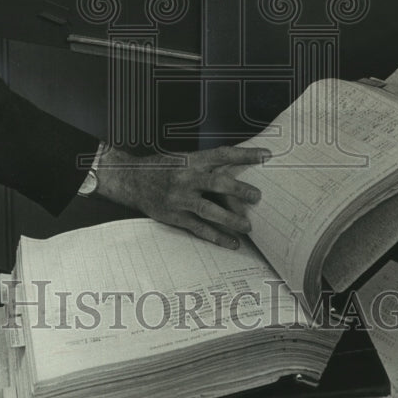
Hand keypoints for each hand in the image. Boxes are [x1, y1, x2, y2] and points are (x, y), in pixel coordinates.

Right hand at [93, 144, 268, 248]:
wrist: (131, 180)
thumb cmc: (161, 168)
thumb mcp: (182, 159)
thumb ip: (204, 165)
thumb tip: (234, 172)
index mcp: (191, 160)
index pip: (223, 155)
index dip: (245, 154)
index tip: (266, 155)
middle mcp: (187, 178)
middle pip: (218, 183)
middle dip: (240, 190)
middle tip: (257, 196)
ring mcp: (180, 198)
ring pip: (210, 210)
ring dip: (231, 219)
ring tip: (248, 226)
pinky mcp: (175, 216)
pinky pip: (199, 229)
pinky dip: (217, 237)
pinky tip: (232, 243)